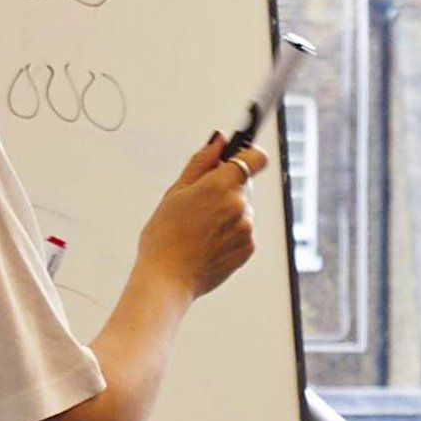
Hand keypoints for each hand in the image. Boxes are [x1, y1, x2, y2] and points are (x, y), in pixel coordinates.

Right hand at [135, 138, 261, 300]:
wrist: (167, 278)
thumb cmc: (165, 237)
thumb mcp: (176, 192)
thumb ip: (201, 162)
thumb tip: (219, 141)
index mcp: (221, 184)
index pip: (256, 157)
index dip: (249, 154)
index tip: (237, 158)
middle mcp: (240, 204)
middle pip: (245, 183)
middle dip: (227, 187)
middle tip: (200, 203)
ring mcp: (246, 228)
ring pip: (243, 209)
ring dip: (227, 212)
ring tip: (200, 229)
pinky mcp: (248, 248)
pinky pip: (243, 231)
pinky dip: (230, 233)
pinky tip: (207, 242)